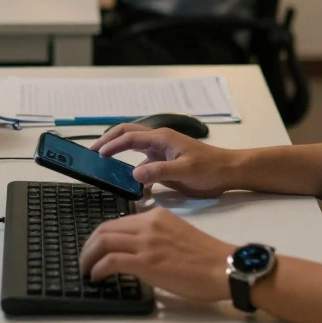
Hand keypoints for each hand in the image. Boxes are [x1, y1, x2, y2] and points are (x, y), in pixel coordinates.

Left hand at [80, 207, 234, 301]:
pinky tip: (96, 277)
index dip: (101, 236)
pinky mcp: (145, 261)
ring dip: (88, 257)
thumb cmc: (206, 257)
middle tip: (85, 260)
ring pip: (103, 242)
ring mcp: (146, 242)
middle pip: (105, 229)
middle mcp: (148, 224)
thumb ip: (155, 236)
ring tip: (86, 270)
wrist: (224, 267)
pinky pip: (110, 261)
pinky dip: (97, 268)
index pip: (118, 221)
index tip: (96, 249)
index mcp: (156, 215)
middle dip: (89, 246)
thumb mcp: (176, 234)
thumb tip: (136, 250)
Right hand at [92, 124, 240, 197]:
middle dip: (109, 141)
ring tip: (104, 166)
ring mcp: (161, 152)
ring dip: (120, 156)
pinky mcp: (165, 164)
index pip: (130, 137)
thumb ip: (159, 172)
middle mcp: (159, 142)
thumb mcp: (184, 170)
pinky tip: (133, 187)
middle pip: (127, 135)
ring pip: (134, 150)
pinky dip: (135, 174)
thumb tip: (134, 174)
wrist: (229, 171)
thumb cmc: (210, 167)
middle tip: (93, 152)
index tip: (98, 153)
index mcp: (162, 138)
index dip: (112, 144)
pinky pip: (144, 166)